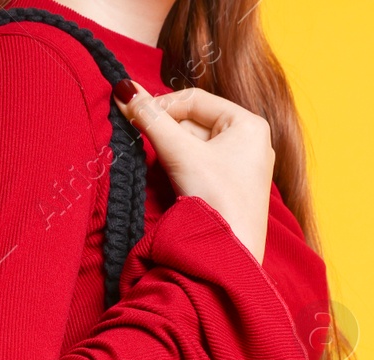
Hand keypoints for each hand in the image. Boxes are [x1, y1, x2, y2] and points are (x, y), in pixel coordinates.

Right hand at [113, 80, 274, 262]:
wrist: (230, 256)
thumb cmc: (217, 202)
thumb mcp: (180, 154)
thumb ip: (151, 119)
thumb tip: (123, 89)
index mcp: (249, 124)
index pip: (196, 99)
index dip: (162, 105)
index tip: (134, 115)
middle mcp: (250, 141)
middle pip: (193, 122)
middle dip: (166, 134)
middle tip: (144, 145)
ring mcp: (241, 166)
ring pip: (193, 146)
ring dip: (170, 153)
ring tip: (163, 171)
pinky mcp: (231, 189)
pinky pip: (199, 166)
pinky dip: (180, 170)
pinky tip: (174, 184)